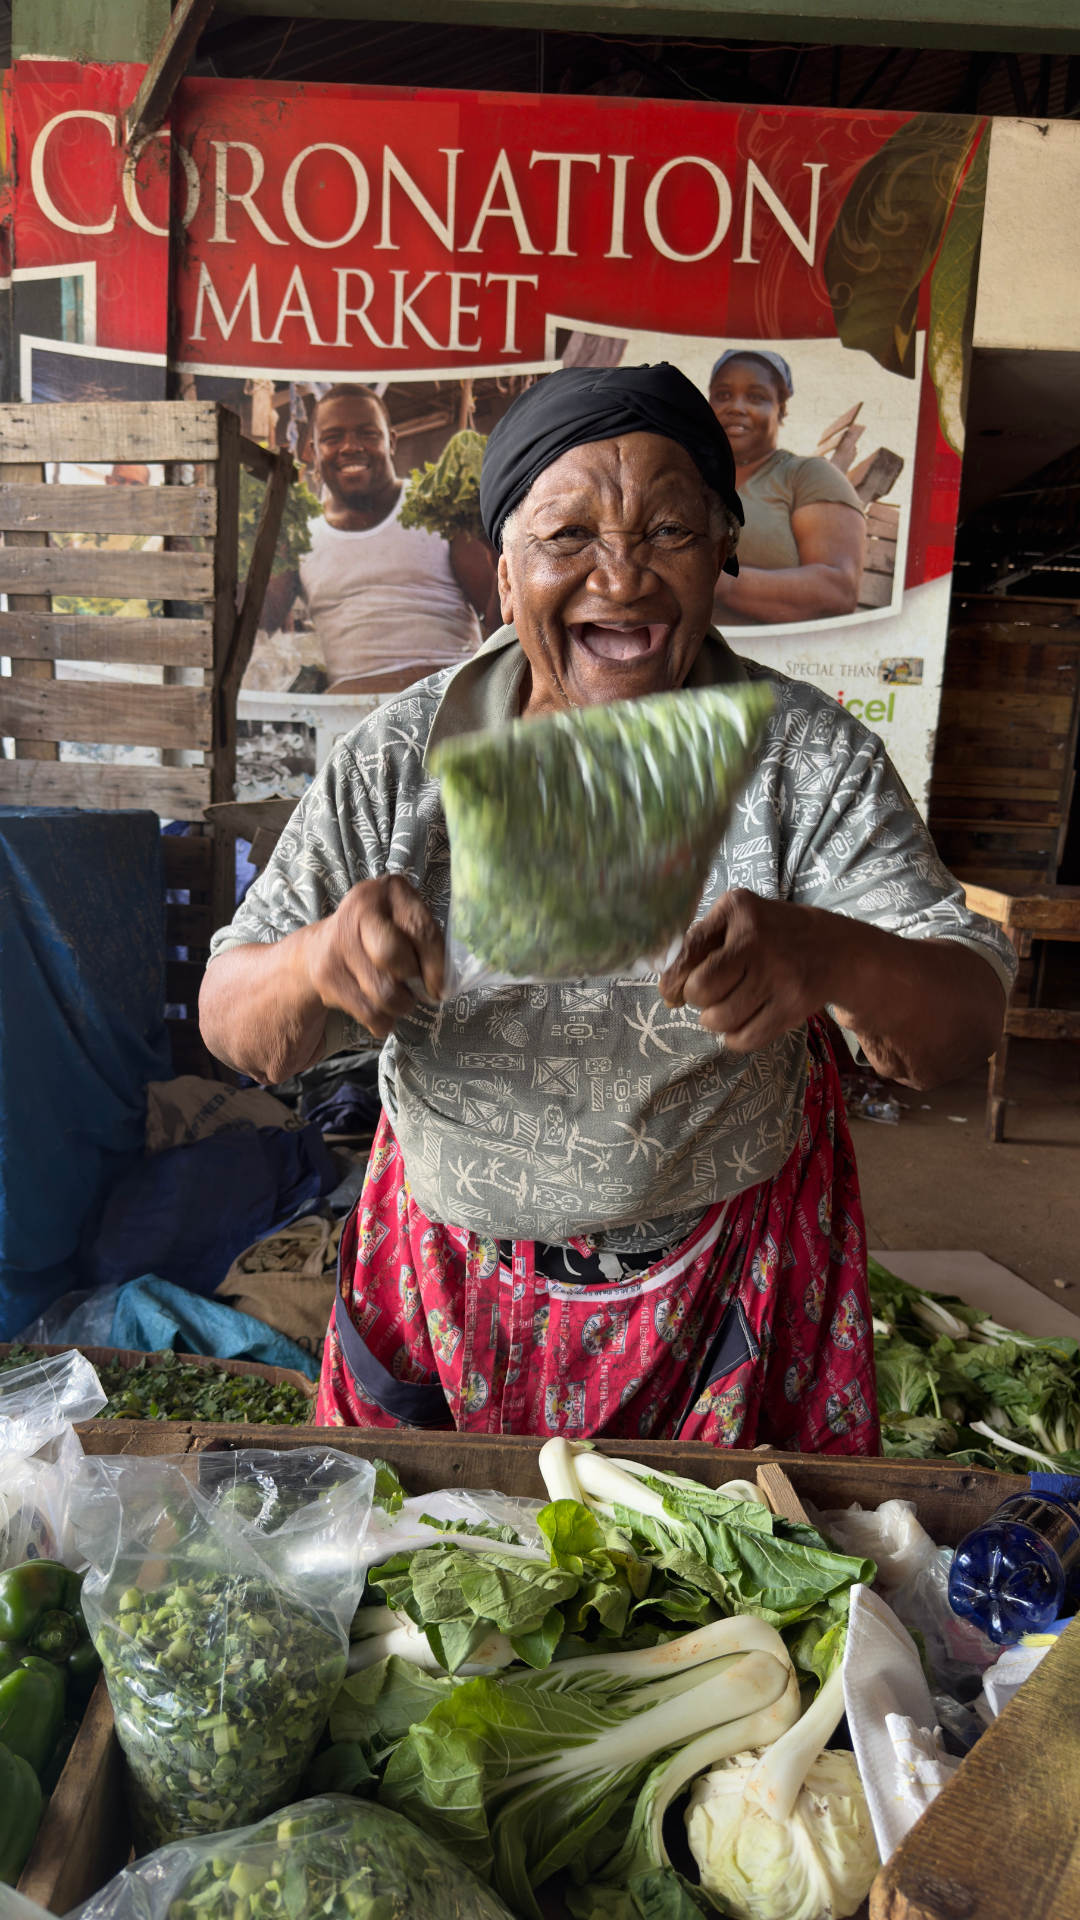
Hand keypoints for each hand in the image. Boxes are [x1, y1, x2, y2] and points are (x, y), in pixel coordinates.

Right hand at [302, 875, 444, 1040]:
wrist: (320, 948)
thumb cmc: (378, 936)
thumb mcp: (404, 925)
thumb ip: (424, 945)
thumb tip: (438, 986)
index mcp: (391, 891)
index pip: (420, 929)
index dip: (436, 965)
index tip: (440, 988)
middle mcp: (360, 910)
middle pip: (392, 955)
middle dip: (412, 983)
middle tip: (416, 990)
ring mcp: (338, 941)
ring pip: (382, 992)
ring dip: (399, 1006)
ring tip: (398, 1000)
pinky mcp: (326, 973)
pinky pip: (367, 1012)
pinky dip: (382, 1021)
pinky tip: (381, 1012)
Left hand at [659, 890, 832, 1051]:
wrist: (835, 948)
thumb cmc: (770, 935)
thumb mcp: (737, 920)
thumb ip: (699, 946)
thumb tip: (669, 993)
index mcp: (737, 909)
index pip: (686, 952)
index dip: (672, 981)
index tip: (674, 991)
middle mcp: (757, 938)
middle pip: (700, 990)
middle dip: (698, 1000)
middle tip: (713, 994)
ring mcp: (778, 973)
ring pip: (720, 1020)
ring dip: (716, 1021)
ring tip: (730, 1006)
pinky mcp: (794, 1004)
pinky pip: (746, 1039)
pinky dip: (736, 1038)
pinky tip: (744, 1021)